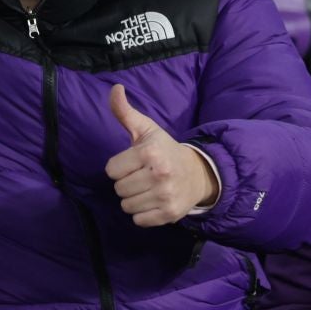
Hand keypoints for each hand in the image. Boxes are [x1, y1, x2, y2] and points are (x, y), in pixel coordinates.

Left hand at [104, 83, 218, 226]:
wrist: (199, 173)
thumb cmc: (165, 150)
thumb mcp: (146, 130)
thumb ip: (125, 112)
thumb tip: (115, 89)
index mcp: (150, 153)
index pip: (111, 170)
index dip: (120, 166)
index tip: (135, 162)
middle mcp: (159, 175)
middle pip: (118, 189)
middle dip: (126, 182)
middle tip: (143, 175)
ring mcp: (166, 196)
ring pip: (126, 206)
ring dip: (133, 198)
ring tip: (148, 188)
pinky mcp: (170, 214)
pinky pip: (138, 220)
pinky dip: (142, 213)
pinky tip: (153, 201)